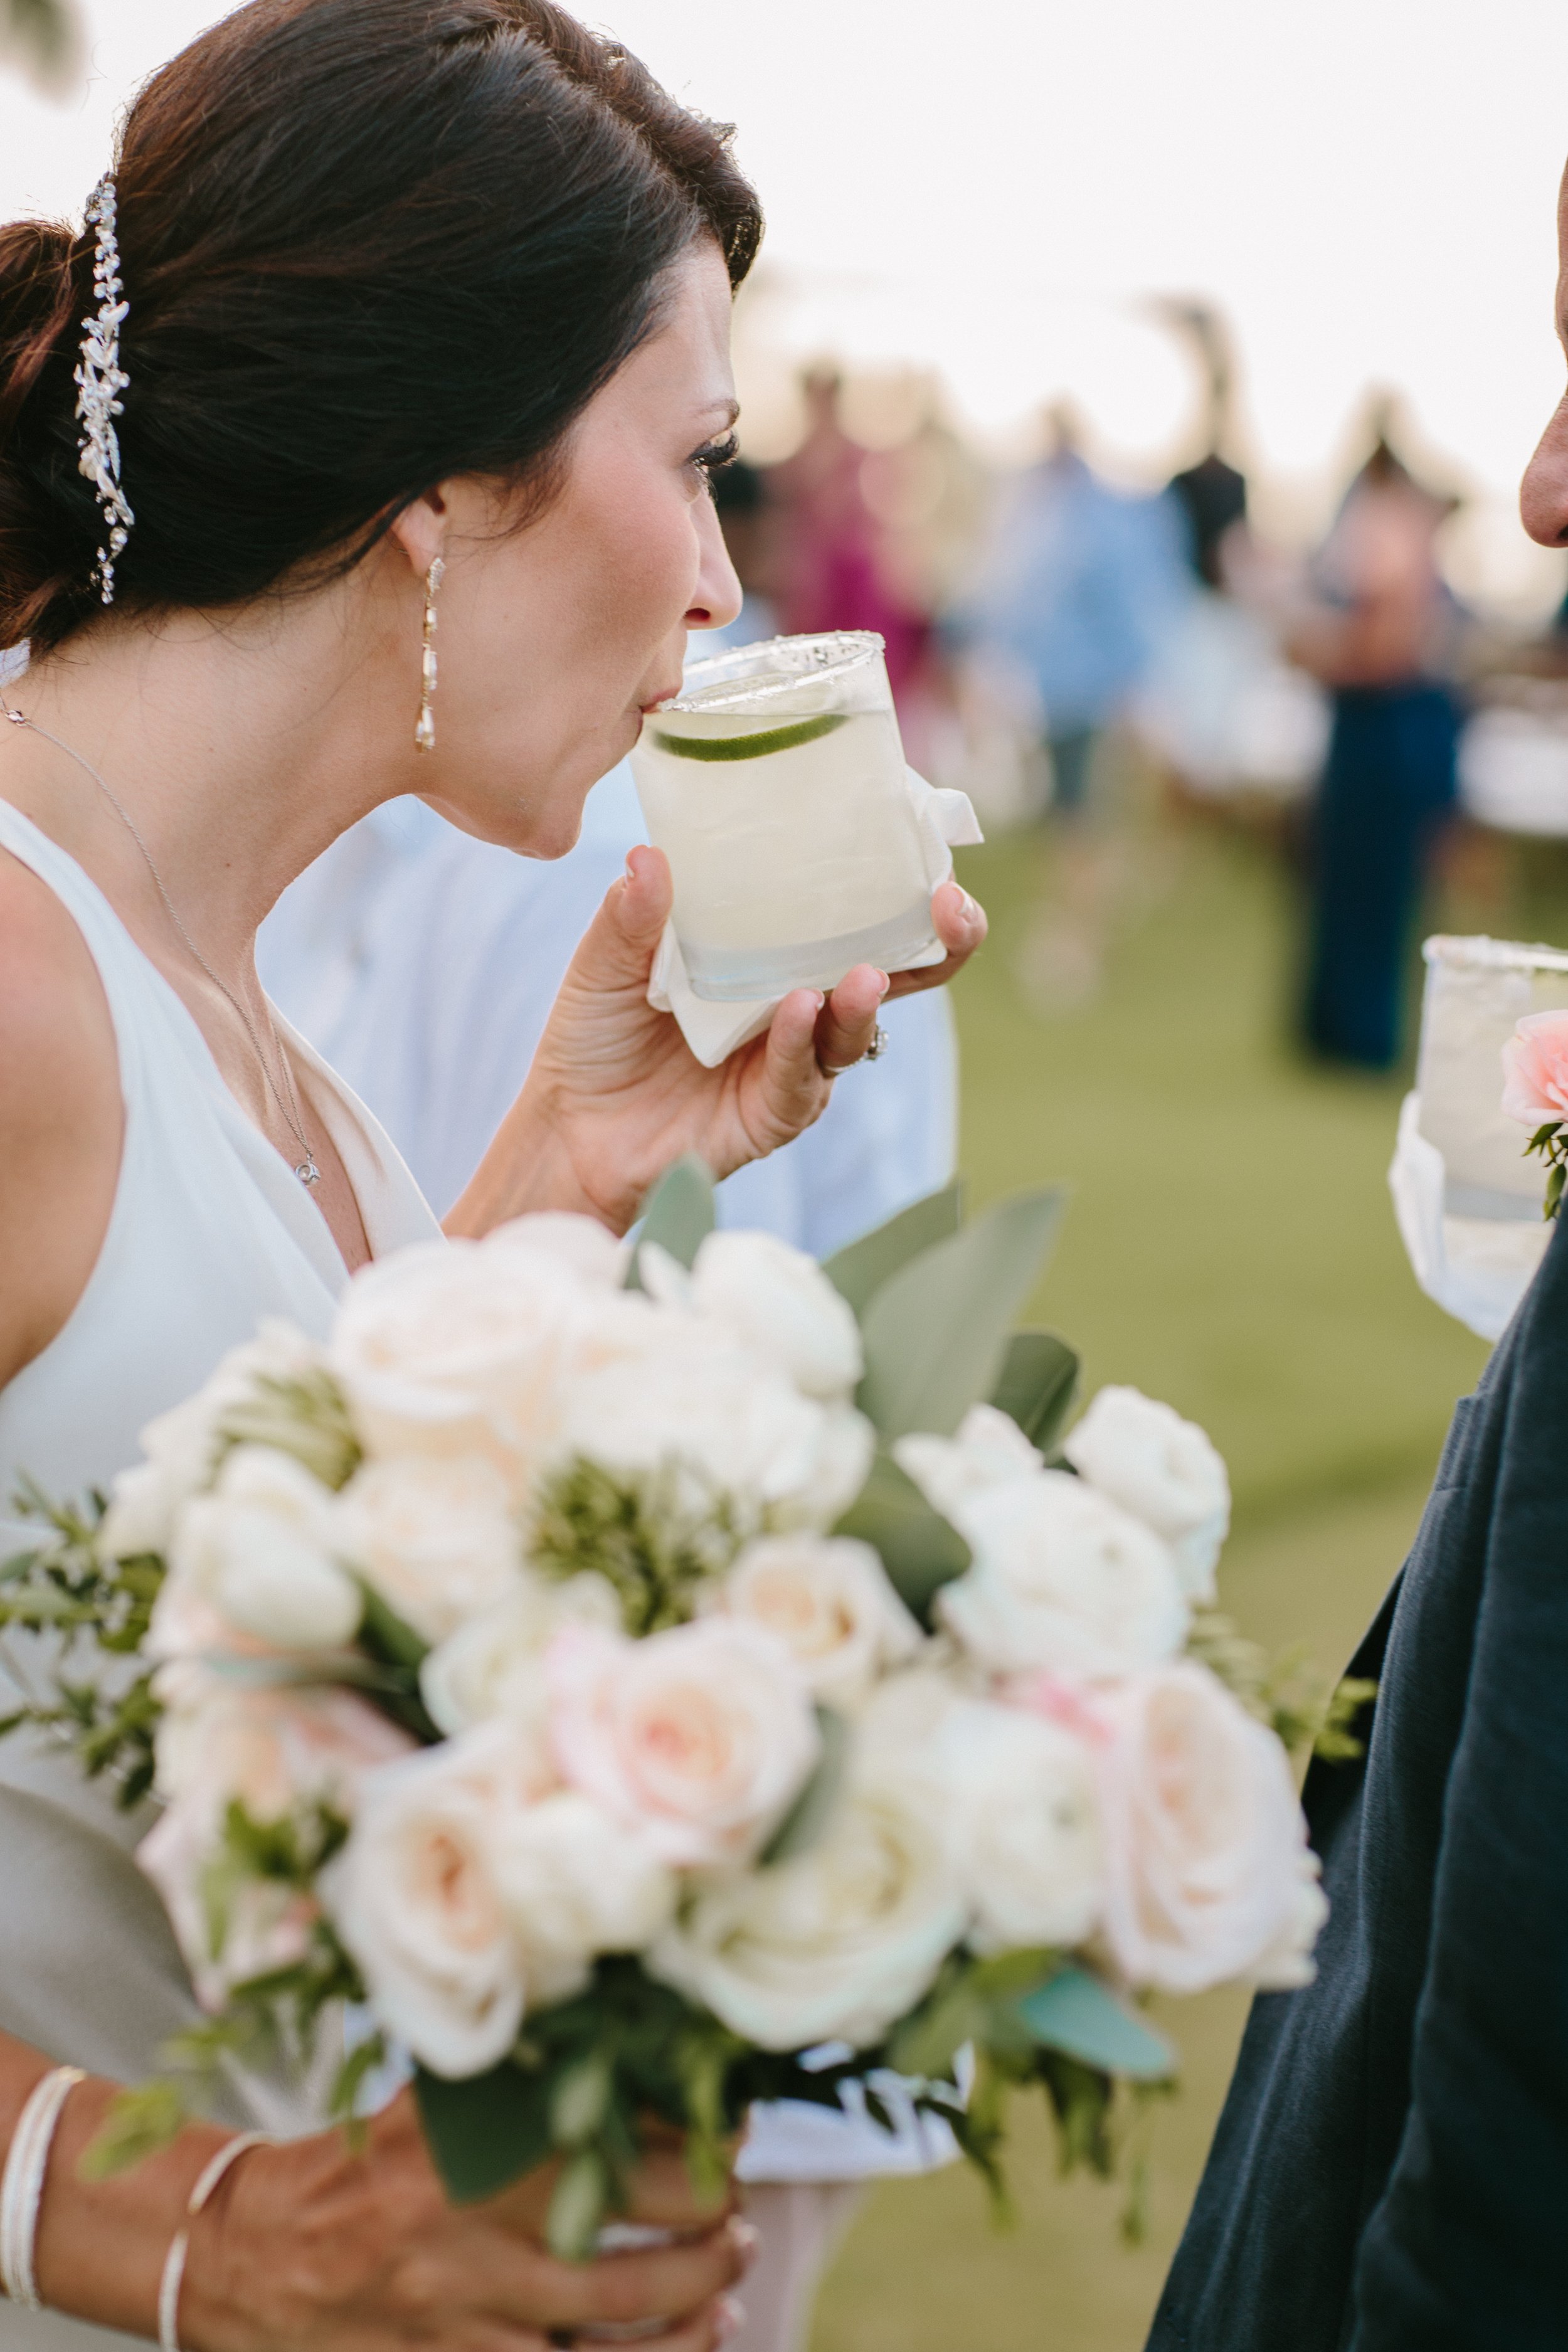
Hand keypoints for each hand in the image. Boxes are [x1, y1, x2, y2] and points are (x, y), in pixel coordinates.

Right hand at [180, 2092, 750, 2351]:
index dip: (690, 2135)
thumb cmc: (356, 2169)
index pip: (612, 2137)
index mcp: (469, 2150)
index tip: (731, 2124)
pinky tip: (698, 2340)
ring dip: (696, 2298)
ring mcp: (465, 2315)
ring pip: (616, 2322)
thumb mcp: (431, 2108)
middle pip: (628, 2230)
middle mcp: (472, 2233)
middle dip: (708, 2219)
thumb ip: (514, 2083)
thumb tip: (621, 2047)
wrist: (249, 2256)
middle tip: (736, 2203)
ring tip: (732, 2268)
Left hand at [451, 850, 985, 1236]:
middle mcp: (800, 1007)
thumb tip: (648, 855)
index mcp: (774, 956)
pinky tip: (800, 1014)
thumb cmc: (595, 1038)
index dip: (902, 886)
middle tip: (950, 908)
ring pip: (854, 1031)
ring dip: (863, 1000)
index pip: (856, 916)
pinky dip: (802, 1046)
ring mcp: (792, 1063)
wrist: (568, 1129)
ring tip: (862, 974)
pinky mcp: (773, 1114)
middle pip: (893, 973)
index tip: (926, 848)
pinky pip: (802, 1080)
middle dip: (937, 943)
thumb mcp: (606, 963)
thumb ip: (631, 916)